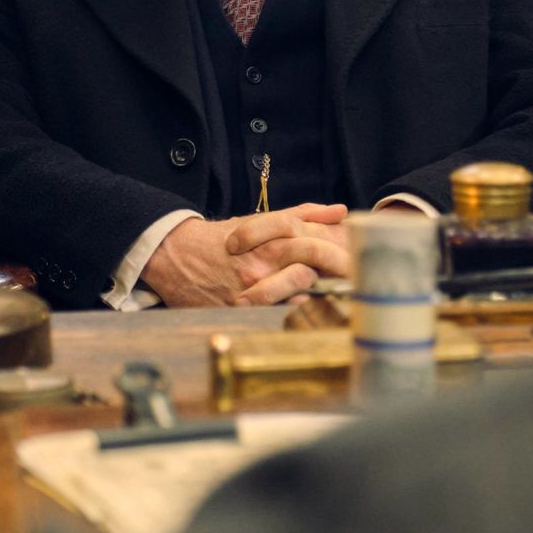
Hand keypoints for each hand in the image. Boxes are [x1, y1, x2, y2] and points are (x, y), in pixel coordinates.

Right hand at [141, 202, 349, 308]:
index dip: (340, 256)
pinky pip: (272, 320)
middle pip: (308, 272)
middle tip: (354, 285)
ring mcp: (249, 292)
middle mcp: (261, 266)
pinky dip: (292, 320)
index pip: (314, 247)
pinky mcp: (237, 312)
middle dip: (333, 278)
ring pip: (293, 300)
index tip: (357, 264)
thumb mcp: (259, 220)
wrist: (176, 255)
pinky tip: (309, 321)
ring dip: (316, 302)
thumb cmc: (223, 239)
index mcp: (270, 242)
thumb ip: (302, 215)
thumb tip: (340, 211)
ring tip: (337, 305)